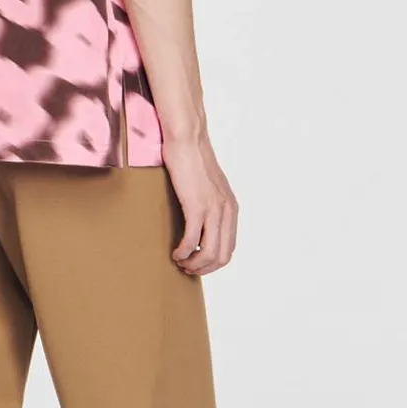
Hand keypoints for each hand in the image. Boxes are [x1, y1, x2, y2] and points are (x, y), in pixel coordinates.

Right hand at [163, 132, 237, 275]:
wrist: (187, 139)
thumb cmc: (192, 159)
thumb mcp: (208, 186)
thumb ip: (210, 203)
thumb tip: (199, 221)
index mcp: (231, 208)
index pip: (229, 248)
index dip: (212, 262)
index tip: (195, 263)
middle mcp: (227, 210)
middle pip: (222, 256)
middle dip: (203, 268)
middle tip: (186, 268)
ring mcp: (213, 209)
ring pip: (209, 253)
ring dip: (193, 264)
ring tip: (180, 262)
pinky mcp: (197, 205)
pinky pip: (192, 240)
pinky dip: (183, 251)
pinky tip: (175, 252)